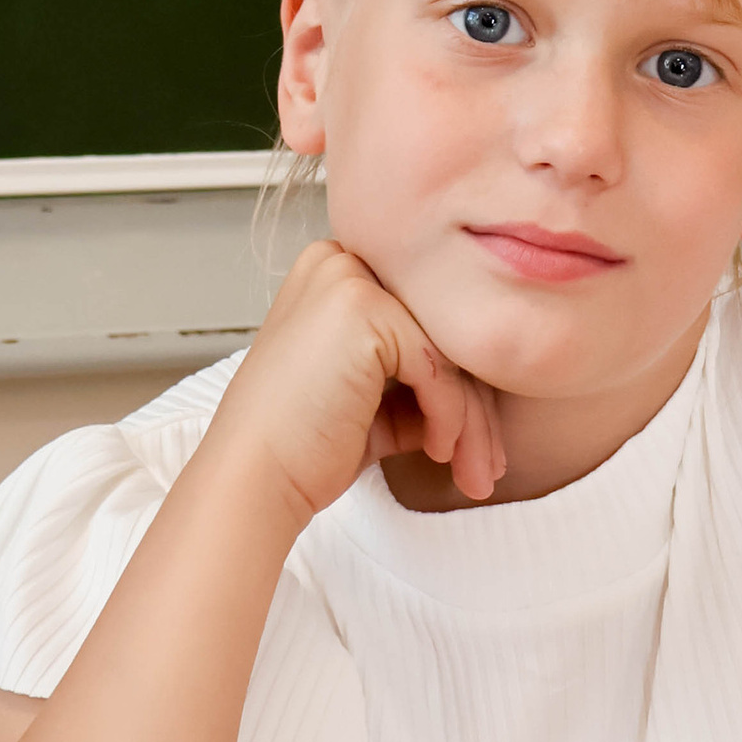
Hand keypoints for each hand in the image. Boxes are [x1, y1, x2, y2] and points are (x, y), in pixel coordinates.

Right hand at [205, 236, 505, 534]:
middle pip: (441, 331)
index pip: (425, 320)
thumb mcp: (372, 399)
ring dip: (474, 423)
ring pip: (449, 351)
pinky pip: (440, 368)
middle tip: (487, 465)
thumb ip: (420, 378)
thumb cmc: (301, 446)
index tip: (477, 440)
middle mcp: (340, 261)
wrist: (253, 479)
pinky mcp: (364, 310)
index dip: (458, 382)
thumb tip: (482, 392)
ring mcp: (350, 280)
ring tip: (477, 474)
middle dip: (476, 407)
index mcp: (335, 272)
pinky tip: (438, 451)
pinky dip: (451, 418)